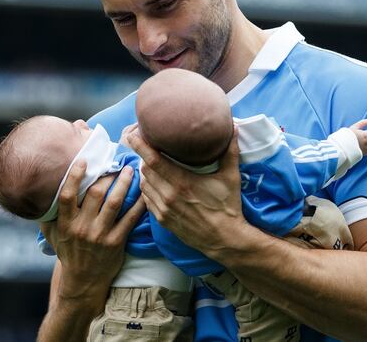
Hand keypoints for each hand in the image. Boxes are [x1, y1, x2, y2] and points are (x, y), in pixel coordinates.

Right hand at [39, 161, 144, 300]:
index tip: (83, 161)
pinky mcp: (116, 242)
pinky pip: (130, 219)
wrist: (82, 281)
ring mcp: (100, 235)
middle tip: (115, 163)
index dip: (75, 176)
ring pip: (114, 203)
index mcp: (65, 223)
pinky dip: (138, 204)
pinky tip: (144, 192)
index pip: (68, 195)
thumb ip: (49, 214)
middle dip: (107, 175)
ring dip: (124, 184)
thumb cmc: (67, 252)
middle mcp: (82, 228)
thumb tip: (41, 189)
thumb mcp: (52, 234)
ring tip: (130, 171)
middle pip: (96, 194)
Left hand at [126, 127, 246, 255]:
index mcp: (182, 182)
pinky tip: (154, 183)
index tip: (133, 135)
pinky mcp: (162, 220)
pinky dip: (147, 189)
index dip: (140, 146)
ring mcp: (164, 209)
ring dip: (144, 173)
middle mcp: (169, 195)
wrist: (225, 240)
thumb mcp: (231, 177)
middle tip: (146, 147)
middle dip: (143, 156)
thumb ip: (230, 151)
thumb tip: (233, 127)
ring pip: (144, 184)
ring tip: (150, 163)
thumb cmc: (228, 208)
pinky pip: (147, 200)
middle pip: (145, 170)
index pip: (153, 160)